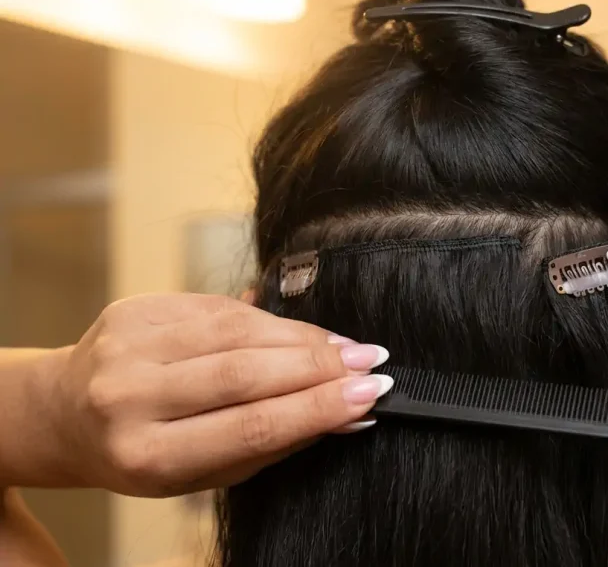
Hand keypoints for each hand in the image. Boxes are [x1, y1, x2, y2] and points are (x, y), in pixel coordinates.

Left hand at [39, 294, 391, 496]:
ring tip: (345, 346)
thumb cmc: (143, 452)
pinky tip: (300, 331)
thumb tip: (348, 414)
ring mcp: (128, 347)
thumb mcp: (204, 471)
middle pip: (246, 372)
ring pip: (237, 330)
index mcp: (148, 454)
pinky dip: (267, 318)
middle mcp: (129, 397)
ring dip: (302, 337)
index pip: (251, 425)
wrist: (66, 414)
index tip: (368, 395)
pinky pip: (219, 307)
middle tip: (371, 362)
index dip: (318, 407)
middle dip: (320, 365)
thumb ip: (274, 442)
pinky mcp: (135, 308)